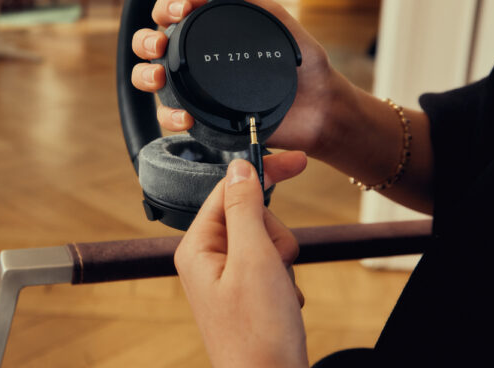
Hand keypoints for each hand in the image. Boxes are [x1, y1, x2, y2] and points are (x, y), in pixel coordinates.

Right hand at [131, 0, 340, 155]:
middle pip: (149, 44)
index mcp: (211, 33)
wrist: (320, 110)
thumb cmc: (304, 66)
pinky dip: (169, 116)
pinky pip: (171, 117)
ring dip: (144, 74)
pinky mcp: (202, 119)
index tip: (179, 10)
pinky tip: (185, 116)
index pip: (173, 13)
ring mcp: (196, 90)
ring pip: (149, 79)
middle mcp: (197, 59)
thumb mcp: (280, 22)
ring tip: (158, 77)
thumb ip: (251, 3)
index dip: (166, 7)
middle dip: (145, 40)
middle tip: (159, 43)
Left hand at [175, 153, 308, 367]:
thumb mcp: (253, 259)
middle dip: (274, 236)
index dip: (261, 174)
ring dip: (282, 262)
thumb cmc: (258, 332)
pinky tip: (282, 304)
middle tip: (276, 264)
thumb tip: (239, 168)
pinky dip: (285, 281)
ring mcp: (228, 277)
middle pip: (252, 216)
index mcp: (197, 247)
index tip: (296, 161)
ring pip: (267, 241)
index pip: (227, 191)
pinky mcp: (247, 292)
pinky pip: (274, 266)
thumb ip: (244, 208)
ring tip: (278, 291)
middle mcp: (208, 259)